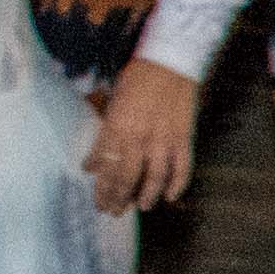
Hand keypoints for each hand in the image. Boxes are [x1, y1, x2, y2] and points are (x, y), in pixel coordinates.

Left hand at [81, 57, 198, 210]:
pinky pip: (182, 167)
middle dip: (119, 198)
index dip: (103, 190)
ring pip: (155, 177)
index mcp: (117, 127)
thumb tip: (91, 166)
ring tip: (142, 206)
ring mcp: (163, 138)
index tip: (100, 203)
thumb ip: (102, 138)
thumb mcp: (112, 105)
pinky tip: (170, 196)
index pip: (107, 168)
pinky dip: (177, 184)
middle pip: (128, 177)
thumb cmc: (136, 80)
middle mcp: (139, 136)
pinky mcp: (183, 137)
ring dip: (147, 195)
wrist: (170, 62)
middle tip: (115, 212)